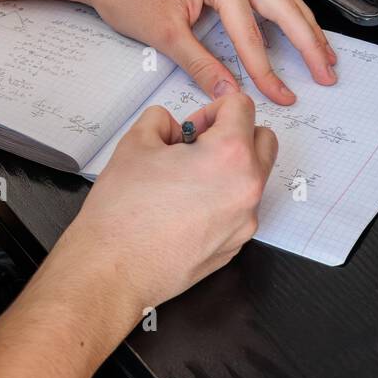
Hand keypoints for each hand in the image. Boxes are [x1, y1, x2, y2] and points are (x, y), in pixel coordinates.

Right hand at [63, 92, 276, 309]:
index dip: (211, 108)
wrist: (114, 269)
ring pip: (253, 177)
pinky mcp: (234, 246)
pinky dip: (222, 199)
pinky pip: (240, 209)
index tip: (191, 127)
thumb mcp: (137, 142)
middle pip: (263, 140)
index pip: (242, 107)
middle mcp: (247, 189)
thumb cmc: (123, 212)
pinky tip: (184, 207)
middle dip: (234, 133)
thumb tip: (175, 127)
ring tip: (186, 179)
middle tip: (195, 146)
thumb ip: (163, 120)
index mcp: (230, 155)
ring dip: (229, 167)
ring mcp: (244, 222)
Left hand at [76, 0, 336, 104]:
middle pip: (284, 7)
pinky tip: (293, 31)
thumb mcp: (165, 36)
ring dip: (304, 25)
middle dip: (309, 42)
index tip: (282, 95)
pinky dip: (285, 13)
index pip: (252, 34)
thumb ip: (202, 66)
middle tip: (327, 73)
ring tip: (323, 54)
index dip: (268, 71)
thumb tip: (231, 92)